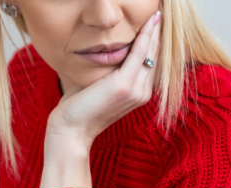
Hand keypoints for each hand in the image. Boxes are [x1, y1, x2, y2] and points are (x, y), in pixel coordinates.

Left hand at [41, 11, 161, 187]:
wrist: (70, 130)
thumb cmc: (78, 109)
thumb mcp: (97, 86)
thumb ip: (107, 73)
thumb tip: (105, 55)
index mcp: (138, 94)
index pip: (151, 62)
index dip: (154, 42)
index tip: (155, 23)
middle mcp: (142, 93)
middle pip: (155, 55)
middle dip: (158, 33)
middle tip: (160, 12)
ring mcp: (136, 90)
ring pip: (151, 52)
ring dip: (155, 30)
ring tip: (158, 13)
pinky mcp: (124, 85)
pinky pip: (140, 53)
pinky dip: (146, 35)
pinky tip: (150, 21)